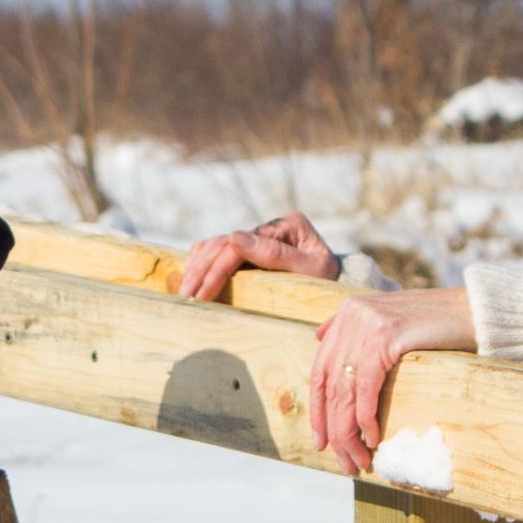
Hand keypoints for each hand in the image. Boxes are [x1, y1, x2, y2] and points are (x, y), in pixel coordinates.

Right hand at [176, 211, 337, 299]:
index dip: (216, 270)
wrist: (338, 287)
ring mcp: (258, 234)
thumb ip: (278, 255)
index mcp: (286, 225)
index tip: (201, 294)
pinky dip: (201, 260)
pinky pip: (217, 248)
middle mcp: (269, 226)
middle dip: (200, 272)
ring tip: (183, 292)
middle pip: (222, 244)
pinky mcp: (251, 247)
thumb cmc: (329, 282)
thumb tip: (235, 236)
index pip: (239, 245)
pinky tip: (189, 276)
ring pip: (215, 245)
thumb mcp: (312, 270)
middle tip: (185, 298)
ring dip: (196, 267)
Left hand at [310, 288, 477, 476]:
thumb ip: (354, 328)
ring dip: (348, 432)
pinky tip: (372, 439)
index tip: (320, 441)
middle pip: (330, 386)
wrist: (475, 312)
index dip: (318, 410)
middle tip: (343, 461)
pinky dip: (366, 418)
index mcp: (348, 312)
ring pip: (345, 391)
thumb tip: (319, 337)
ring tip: (358, 460)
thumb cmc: (438, 324)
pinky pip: (366, 388)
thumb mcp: (389, 321)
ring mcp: (366, 324)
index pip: (320, 371)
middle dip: (333, 429)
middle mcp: (351, 315)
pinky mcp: (384, 337)